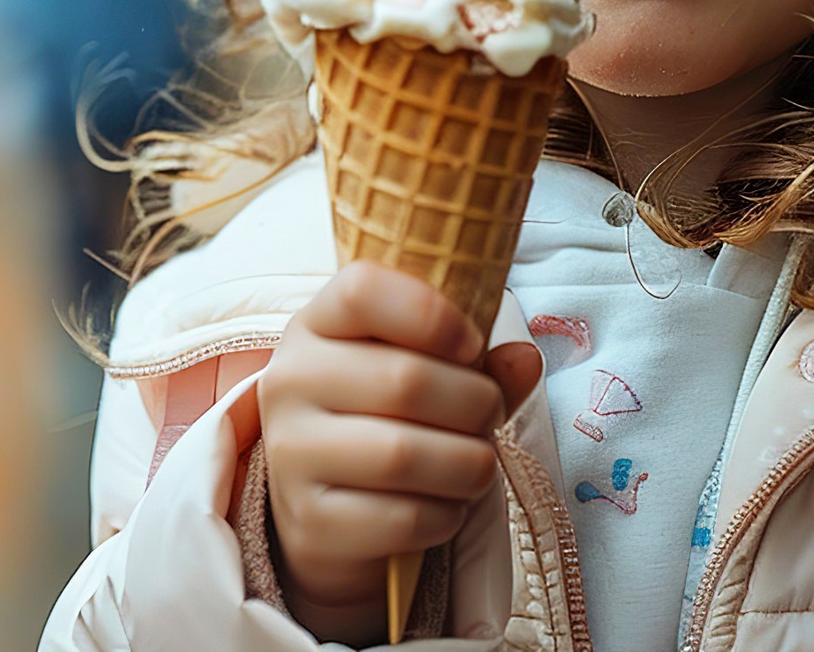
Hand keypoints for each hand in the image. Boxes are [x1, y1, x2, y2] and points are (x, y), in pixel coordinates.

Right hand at [259, 261, 543, 644]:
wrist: (323, 511)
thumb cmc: (380, 421)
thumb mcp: (417, 370)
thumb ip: (473, 360)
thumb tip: (525, 359)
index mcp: (314, 327)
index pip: (361, 290)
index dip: (431, 312)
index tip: (470, 345)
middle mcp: (288, 383)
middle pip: (404, 378)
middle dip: (476, 404)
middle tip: (490, 417)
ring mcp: (290, 456)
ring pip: (404, 455)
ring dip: (469, 464)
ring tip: (476, 464)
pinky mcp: (310, 523)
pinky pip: (403, 519)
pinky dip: (446, 515)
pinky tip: (445, 506)